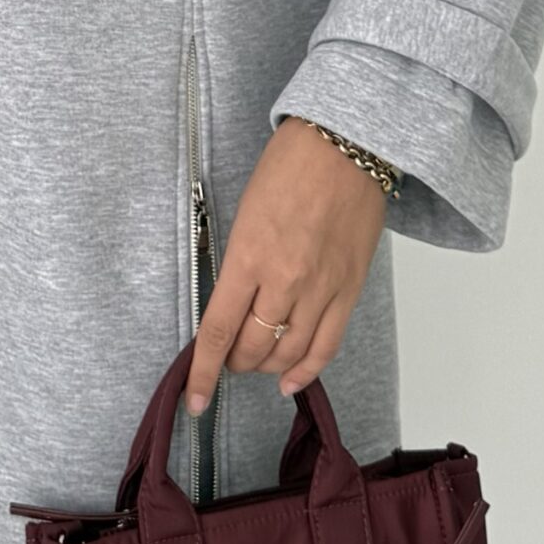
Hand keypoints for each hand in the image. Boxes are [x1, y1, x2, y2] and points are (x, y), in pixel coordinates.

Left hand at [185, 116, 390, 412]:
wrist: (345, 145)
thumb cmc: (289, 166)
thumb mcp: (246, 212)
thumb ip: (240, 262)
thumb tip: (233, 302)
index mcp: (249, 256)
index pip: (218, 330)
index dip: (203, 371)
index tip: (193, 398)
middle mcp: (285, 280)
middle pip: (252, 348)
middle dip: (232, 363)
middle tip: (226, 357)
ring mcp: (321, 288)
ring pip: (288, 354)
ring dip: (265, 366)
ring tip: (255, 362)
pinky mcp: (350, 289)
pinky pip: (326, 345)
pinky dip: (306, 370)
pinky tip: (290, 381)